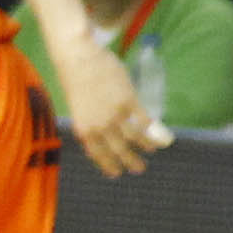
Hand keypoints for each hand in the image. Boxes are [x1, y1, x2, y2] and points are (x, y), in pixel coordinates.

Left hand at [49, 32, 159, 176]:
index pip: (98, 154)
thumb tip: (102, 137)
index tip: (117, 174)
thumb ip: (90, 123)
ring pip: (135, 137)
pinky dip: (151, 129)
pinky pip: (143, 120)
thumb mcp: (79, 107)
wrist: (79, 58)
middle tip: (139, 169)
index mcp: (84, 129)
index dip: (109, 166)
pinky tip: (156, 133)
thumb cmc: (76, 80)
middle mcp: (100, 125)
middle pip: (119, 150)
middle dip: (131, 162)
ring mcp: (115, 113)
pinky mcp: (129, 100)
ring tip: (151, 150)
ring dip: (145, 146)